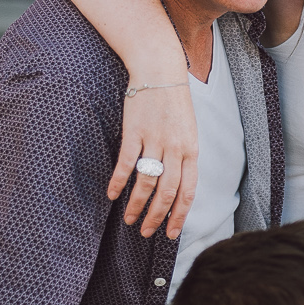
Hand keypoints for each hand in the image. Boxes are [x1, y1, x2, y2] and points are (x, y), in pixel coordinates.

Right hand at [107, 79, 198, 240]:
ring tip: (128, 218)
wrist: (160, 70)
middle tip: (146, 232)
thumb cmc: (174, 103)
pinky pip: (126, 164)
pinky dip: (118, 182)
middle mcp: (175, 149)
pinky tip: (112, 194)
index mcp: (191, 151)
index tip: (171, 234)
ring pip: (146, 182)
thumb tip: (179, 186)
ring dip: (136, 205)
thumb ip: (185, 158)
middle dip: (157, 217)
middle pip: (167, 192)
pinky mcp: (135, 132)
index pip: (188, 192)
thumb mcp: (188, 132)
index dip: (179, 216)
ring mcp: (155, 141)